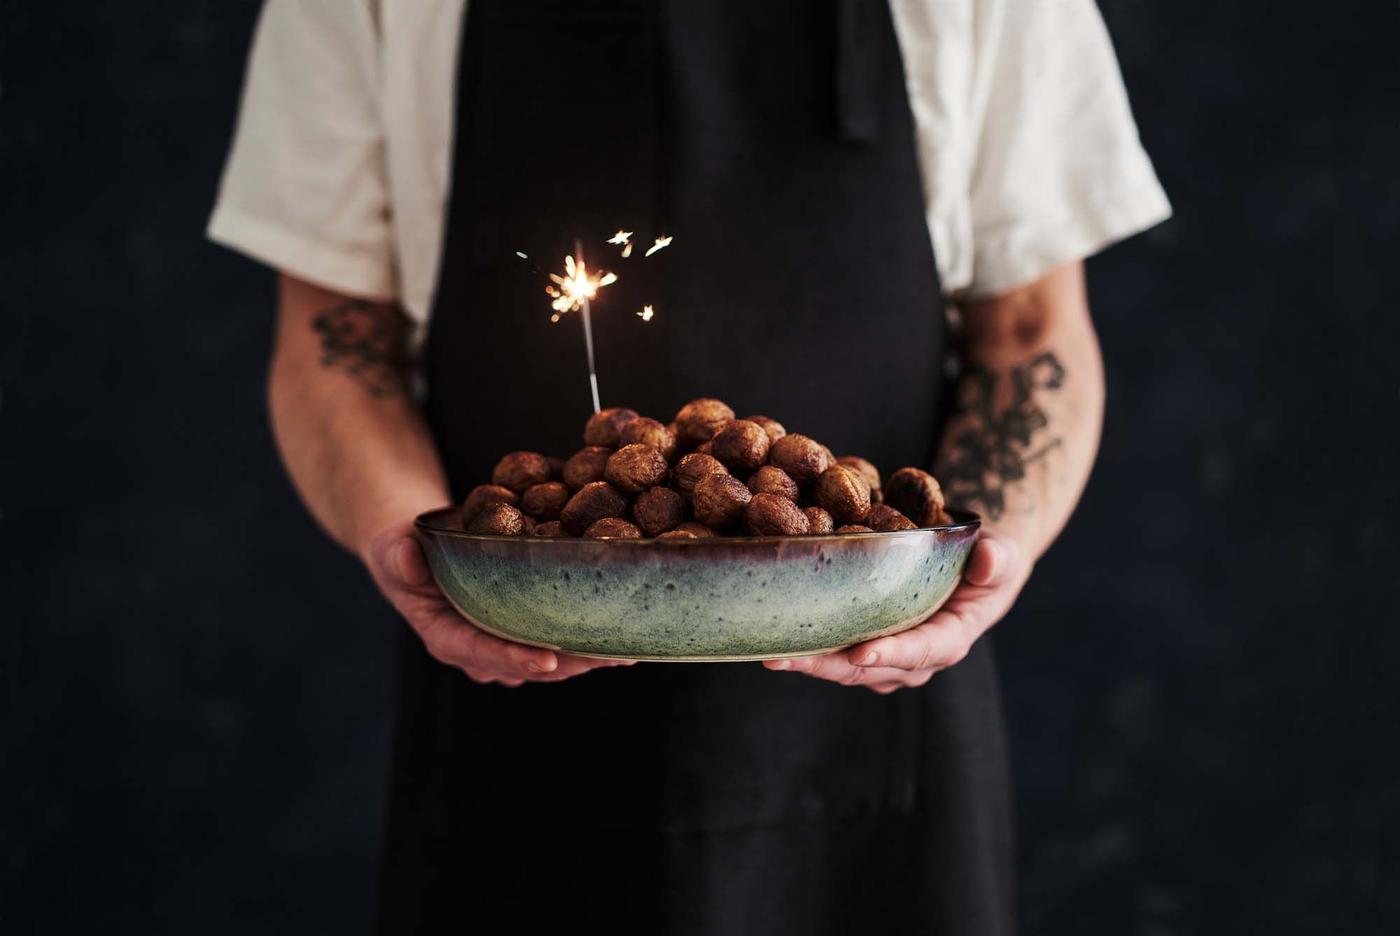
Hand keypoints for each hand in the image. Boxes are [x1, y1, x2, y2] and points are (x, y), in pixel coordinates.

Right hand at [365, 521, 636, 685]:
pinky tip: (624, 634)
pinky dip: (590, 642)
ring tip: (629, 648)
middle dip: (571, 663)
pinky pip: (560, 645)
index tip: (546, 659)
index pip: (481, 653)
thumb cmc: (404, 550)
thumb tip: (406, 556)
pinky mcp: (524, 635)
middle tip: (610, 654)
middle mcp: (479, 651)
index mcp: (446, 637)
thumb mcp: (393, 548)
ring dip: (590, 658)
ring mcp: (504, 647)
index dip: (513, 658)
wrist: (419, 555)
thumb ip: (399, 556)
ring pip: (552, 662)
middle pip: (528, 665)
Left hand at [762, 528, 1029, 692]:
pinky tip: (774, 636)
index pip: (922, 651)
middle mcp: (917, 658)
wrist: (969, 567)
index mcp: (951, 637)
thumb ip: (998, 558)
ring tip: (769, 652)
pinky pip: (834, 653)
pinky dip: (806, 647)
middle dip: (826, 665)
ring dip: (808, 662)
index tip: (859, 652)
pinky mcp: (866, 646)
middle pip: (869, 668)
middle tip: (783, 657)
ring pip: (844, 667)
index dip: (892, 653)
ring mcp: (889, 656)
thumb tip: (989, 561)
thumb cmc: (986, 559)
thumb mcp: (1002, 552)